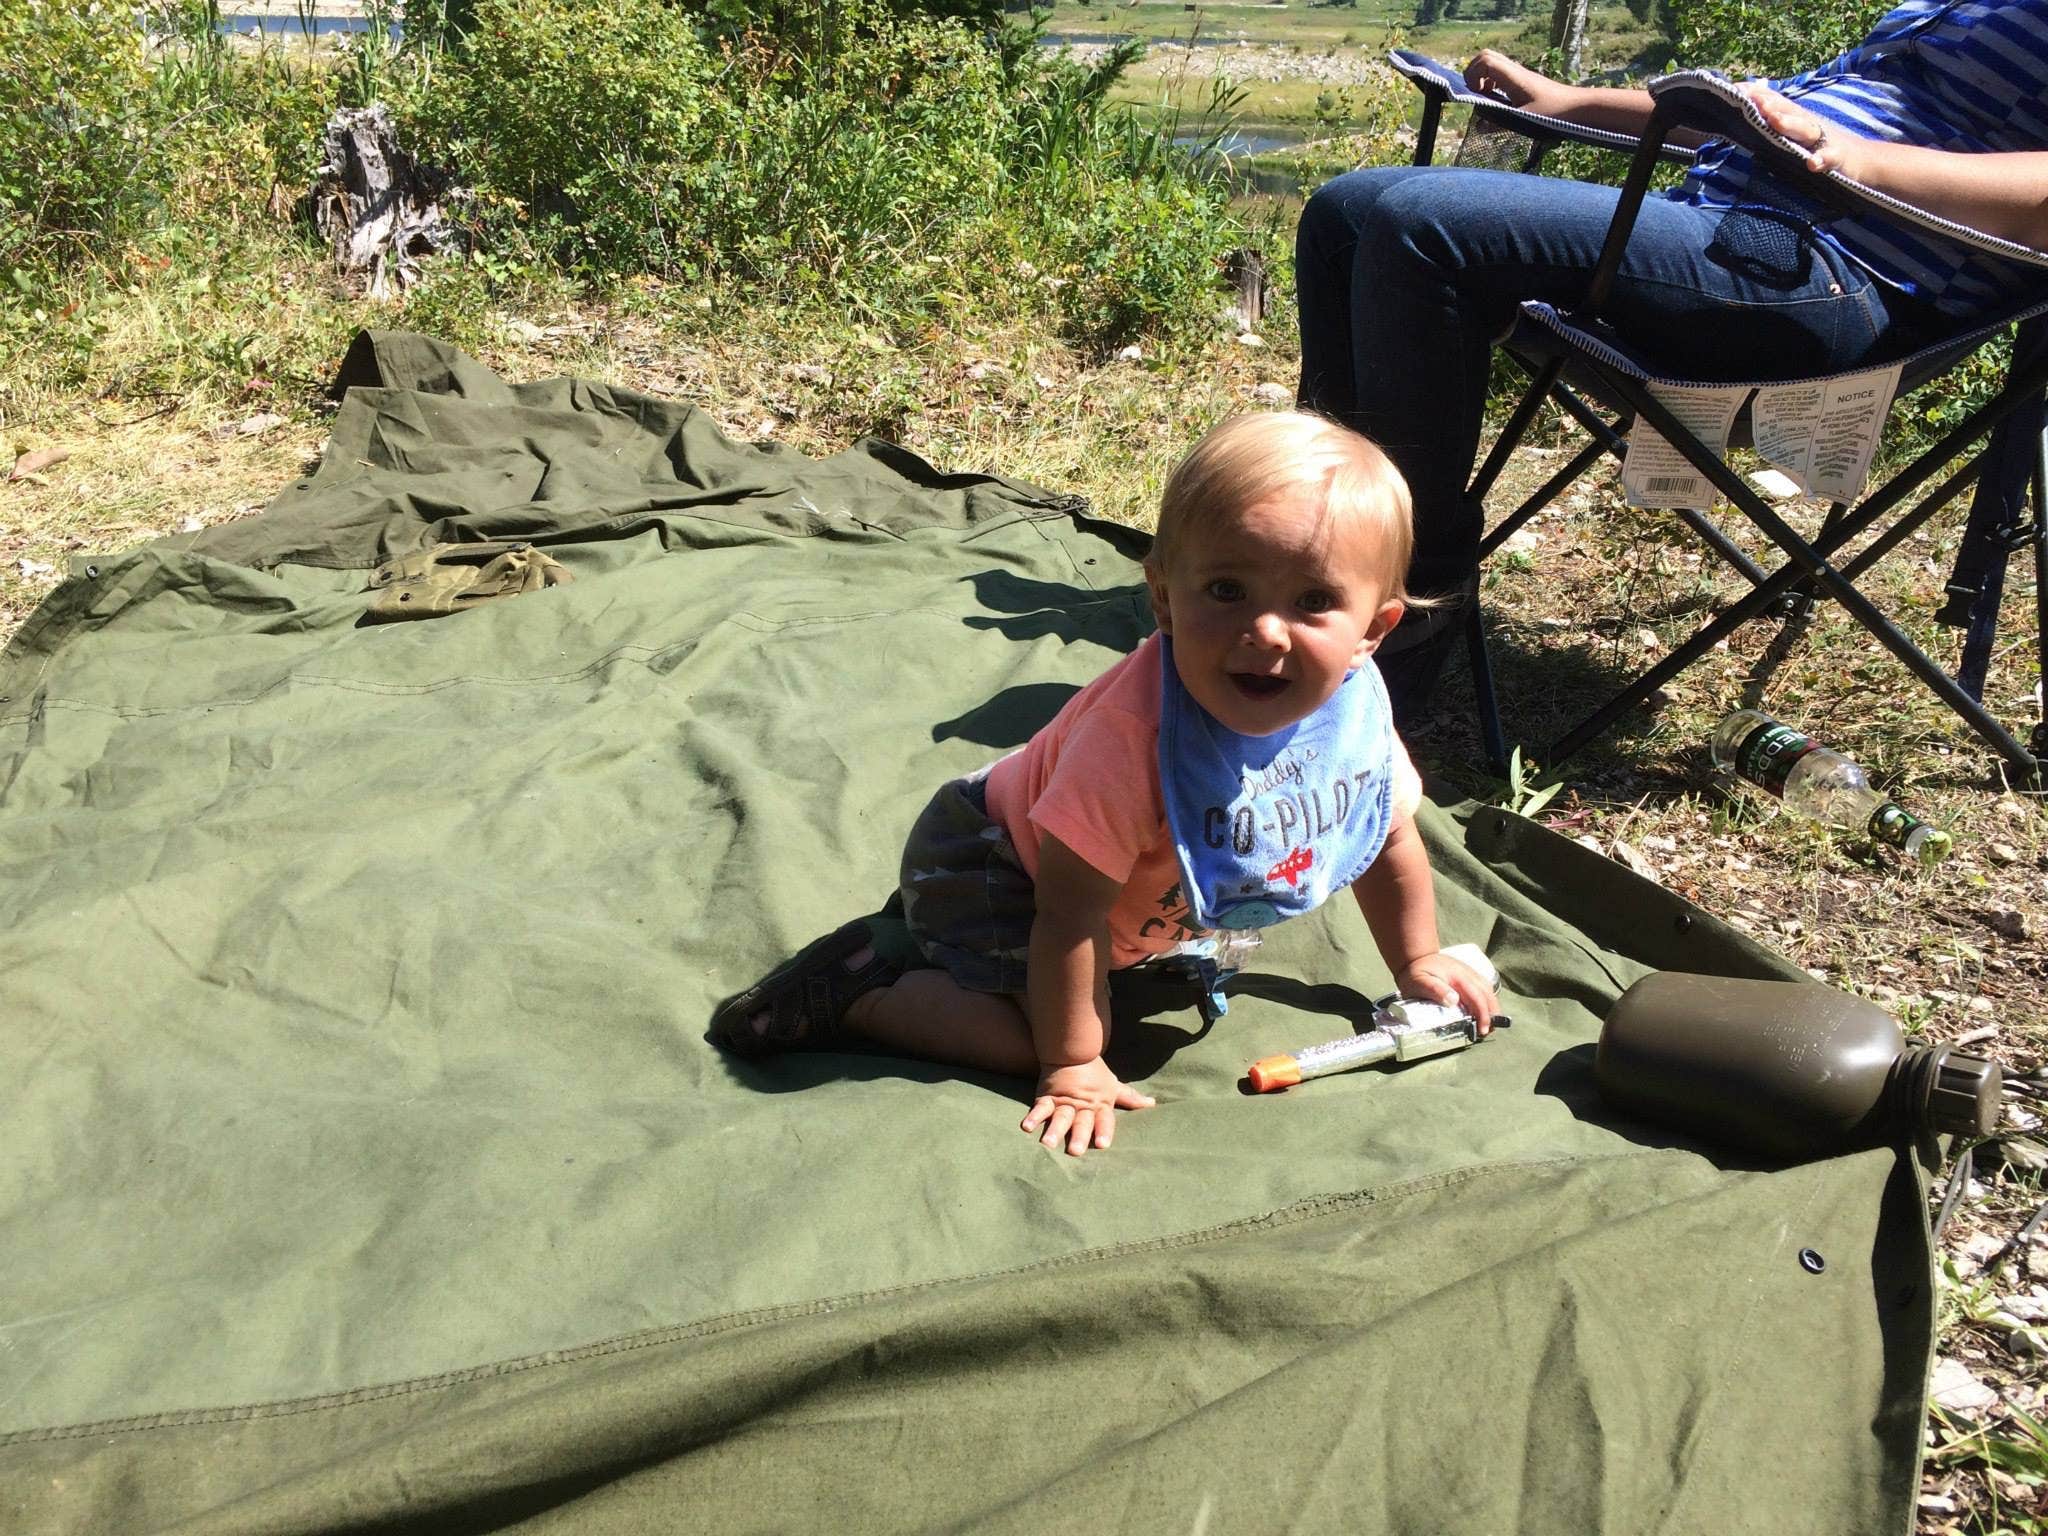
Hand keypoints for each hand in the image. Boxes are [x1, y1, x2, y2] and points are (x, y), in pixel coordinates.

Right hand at [1022, 1058, 1155, 1156]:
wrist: (1071, 1050)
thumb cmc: (1094, 1072)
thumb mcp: (1113, 1085)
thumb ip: (1130, 1098)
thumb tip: (1152, 1104)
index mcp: (1099, 1104)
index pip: (1104, 1120)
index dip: (1103, 1130)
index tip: (1102, 1144)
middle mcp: (1082, 1106)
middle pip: (1081, 1122)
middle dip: (1079, 1135)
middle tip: (1076, 1151)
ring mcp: (1063, 1101)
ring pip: (1060, 1117)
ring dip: (1055, 1130)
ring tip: (1048, 1144)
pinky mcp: (1047, 1097)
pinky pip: (1040, 1108)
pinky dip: (1033, 1116)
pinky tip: (1026, 1128)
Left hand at [1396, 951, 1501, 1033]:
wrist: (1416, 956)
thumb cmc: (1415, 972)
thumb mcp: (1419, 981)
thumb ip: (1435, 990)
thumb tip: (1454, 1001)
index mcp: (1457, 976)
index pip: (1476, 997)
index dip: (1482, 1014)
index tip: (1482, 1030)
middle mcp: (1467, 973)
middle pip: (1487, 994)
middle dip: (1491, 1014)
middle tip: (1487, 1031)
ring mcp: (1469, 972)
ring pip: (1488, 990)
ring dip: (1492, 1007)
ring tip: (1489, 1024)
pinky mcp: (1469, 974)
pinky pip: (1484, 987)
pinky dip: (1487, 1000)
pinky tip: (1485, 1011)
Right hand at [1464, 50, 1569, 114]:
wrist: (1576, 106)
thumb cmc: (1554, 113)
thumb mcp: (1525, 121)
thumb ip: (1499, 124)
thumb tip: (1478, 127)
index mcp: (1514, 76)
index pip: (1485, 61)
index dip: (1473, 75)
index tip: (1477, 95)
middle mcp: (1515, 71)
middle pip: (1485, 56)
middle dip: (1473, 72)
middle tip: (1475, 94)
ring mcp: (1518, 73)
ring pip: (1492, 63)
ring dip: (1481, 78)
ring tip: (1485, 98)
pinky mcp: (1522, 80)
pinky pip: (1500, 72)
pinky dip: (1491, 83)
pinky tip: (1497, 101)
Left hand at [1738, 83, 1849, 174]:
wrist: (1857, 159)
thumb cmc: (1817, 146)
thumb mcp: (1793, 133)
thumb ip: (1772, 124)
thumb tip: (1744, 116)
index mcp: (1794, 118)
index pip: (1774, 102)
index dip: (1756, 94)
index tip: (1734, 87)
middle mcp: (1807, 124)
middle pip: (1788, 111)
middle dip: (1770, 104)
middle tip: (1751, 98)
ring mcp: (1823, 139)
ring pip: (1805, 130)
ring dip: (1790, 124)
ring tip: (1775, 120)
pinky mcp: (1836, 157)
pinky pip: (1829, 158)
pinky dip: (1821, 160)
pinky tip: (1812, 163)